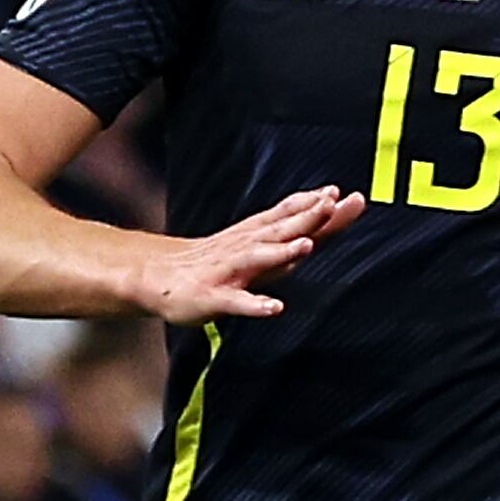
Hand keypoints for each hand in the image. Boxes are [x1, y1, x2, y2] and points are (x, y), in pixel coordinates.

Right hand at [138, 186, 361, 322]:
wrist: (159, 276)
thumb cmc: (219, 261)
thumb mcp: (257, 240)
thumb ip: (294, 227)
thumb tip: (332, 206)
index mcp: (256, 235)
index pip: (288, 216)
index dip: (313, 205)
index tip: (339, 192)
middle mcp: (244, 247)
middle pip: (278, 230)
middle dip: (305, 218)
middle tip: (331, 203)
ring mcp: (229, 271)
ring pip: (257, 259)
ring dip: (281, 252)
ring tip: (304, 245)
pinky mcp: (214, 297)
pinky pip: (237, 302)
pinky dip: (256, 304)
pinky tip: (275, 307)